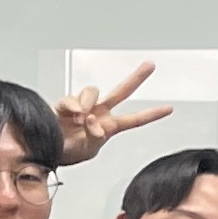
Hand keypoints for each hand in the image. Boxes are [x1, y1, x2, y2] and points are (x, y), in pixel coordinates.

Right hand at [53, 62, 171, 164]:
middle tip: (150, 65)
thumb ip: (96, 135)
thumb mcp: (89, 149)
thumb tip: (93, 120)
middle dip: (136, 78)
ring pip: (92, 91)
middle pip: (121, 91)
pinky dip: (73, 106)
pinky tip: (73, 115)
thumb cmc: (68, 152)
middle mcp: (98, 112)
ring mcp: (82, 106)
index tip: (169, 108)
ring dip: (88, 104)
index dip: (151, 114)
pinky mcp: (64, 104)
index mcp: (109, 126)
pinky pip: (70, 99)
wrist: (48, 151)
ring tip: (82, 119)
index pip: (134, 119)